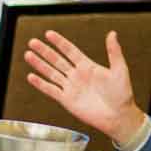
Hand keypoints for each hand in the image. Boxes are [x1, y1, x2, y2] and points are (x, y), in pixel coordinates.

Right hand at [24, 29, 142, 143]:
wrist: (118, 117)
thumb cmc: (122, 95)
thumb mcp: (120, 70)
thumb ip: (114, 52)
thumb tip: (112, 34)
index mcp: (88, 66)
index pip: (70, 51)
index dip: (60, 42)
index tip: (49, 34)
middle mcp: (77, 76)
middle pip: (57, 60)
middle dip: (44, 51)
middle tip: (33, 42)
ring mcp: (71, 88)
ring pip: (51, 73)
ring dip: (39, 64)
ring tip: (28, 55)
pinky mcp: (67, 100)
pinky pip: (51, 90)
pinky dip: (40, 84)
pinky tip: (31, 77)